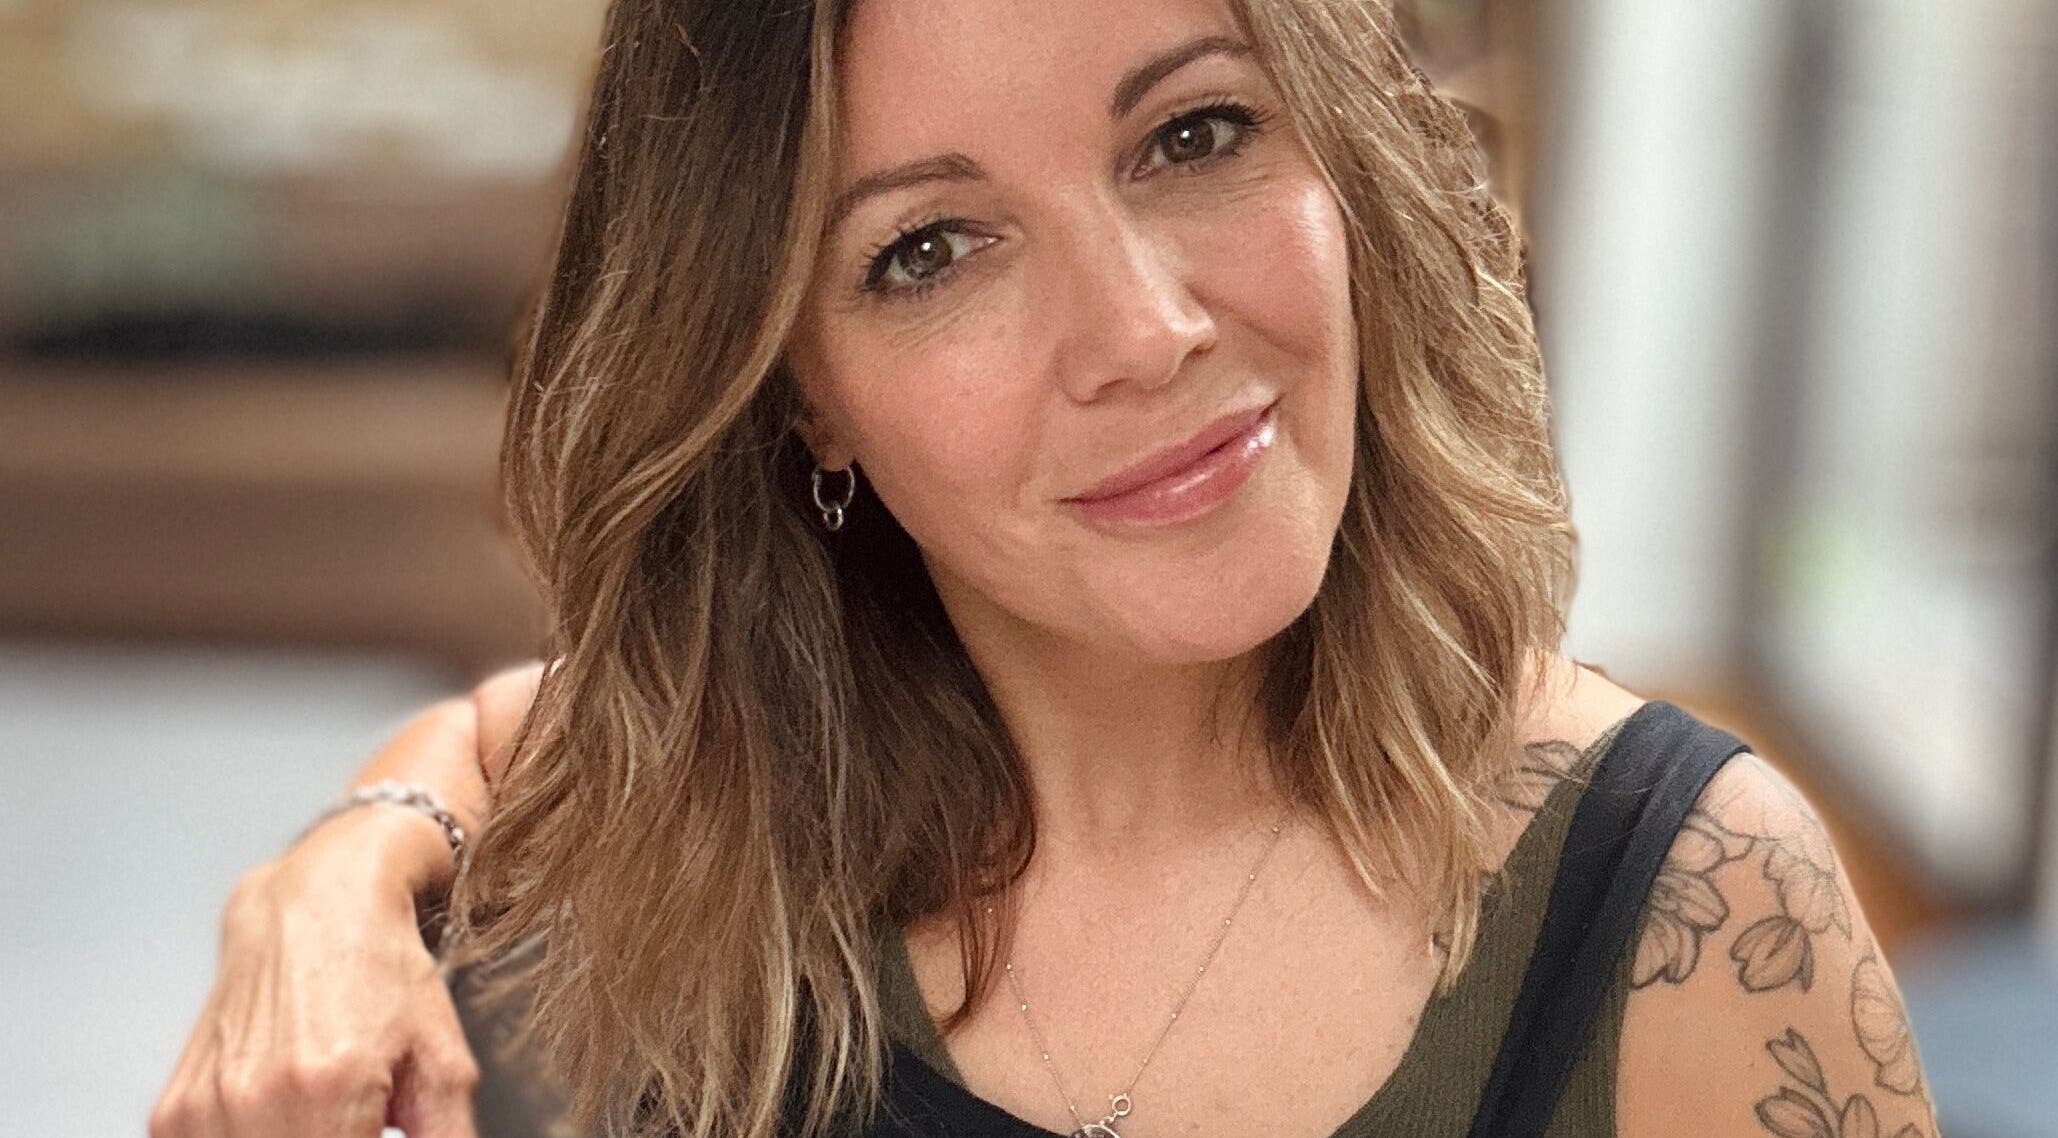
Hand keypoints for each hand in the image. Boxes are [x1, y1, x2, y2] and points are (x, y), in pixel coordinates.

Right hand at [150, 706, 490, 1137]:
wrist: (316, 905)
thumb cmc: (383, 971)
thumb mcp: (444, 1059)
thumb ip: (448, 1135)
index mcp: (328, 1092)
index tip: (378, 1132)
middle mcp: (257, 1099)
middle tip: (355, 1122)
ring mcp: (206, 1106)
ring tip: (324, 1116)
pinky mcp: (175, 1110)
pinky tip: (284, 1112)